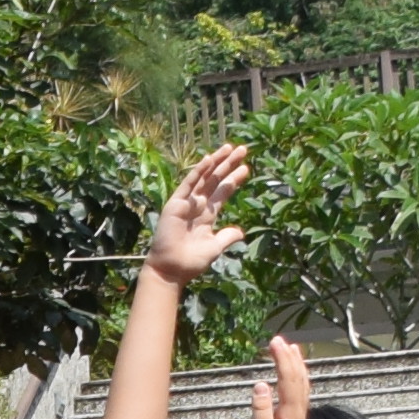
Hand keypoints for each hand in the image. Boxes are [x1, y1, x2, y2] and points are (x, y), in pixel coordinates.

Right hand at [143, 141, 253, 287]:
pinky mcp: (175, 204)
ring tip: (229, 148)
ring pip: (204, 178)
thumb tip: (241, 232)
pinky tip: (208, 160)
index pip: (222, 192)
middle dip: (228, 165)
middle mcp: (197, 205)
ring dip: (216, 162)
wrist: (171, 270)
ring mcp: (186, 203)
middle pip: (215, 180)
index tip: (246, 168)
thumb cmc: (191, 261)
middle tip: (243, 150)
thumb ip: (227, 237)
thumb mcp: (215, 247)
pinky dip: (197, 172)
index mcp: (207, 215)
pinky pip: (188, 184)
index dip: (234, 180)